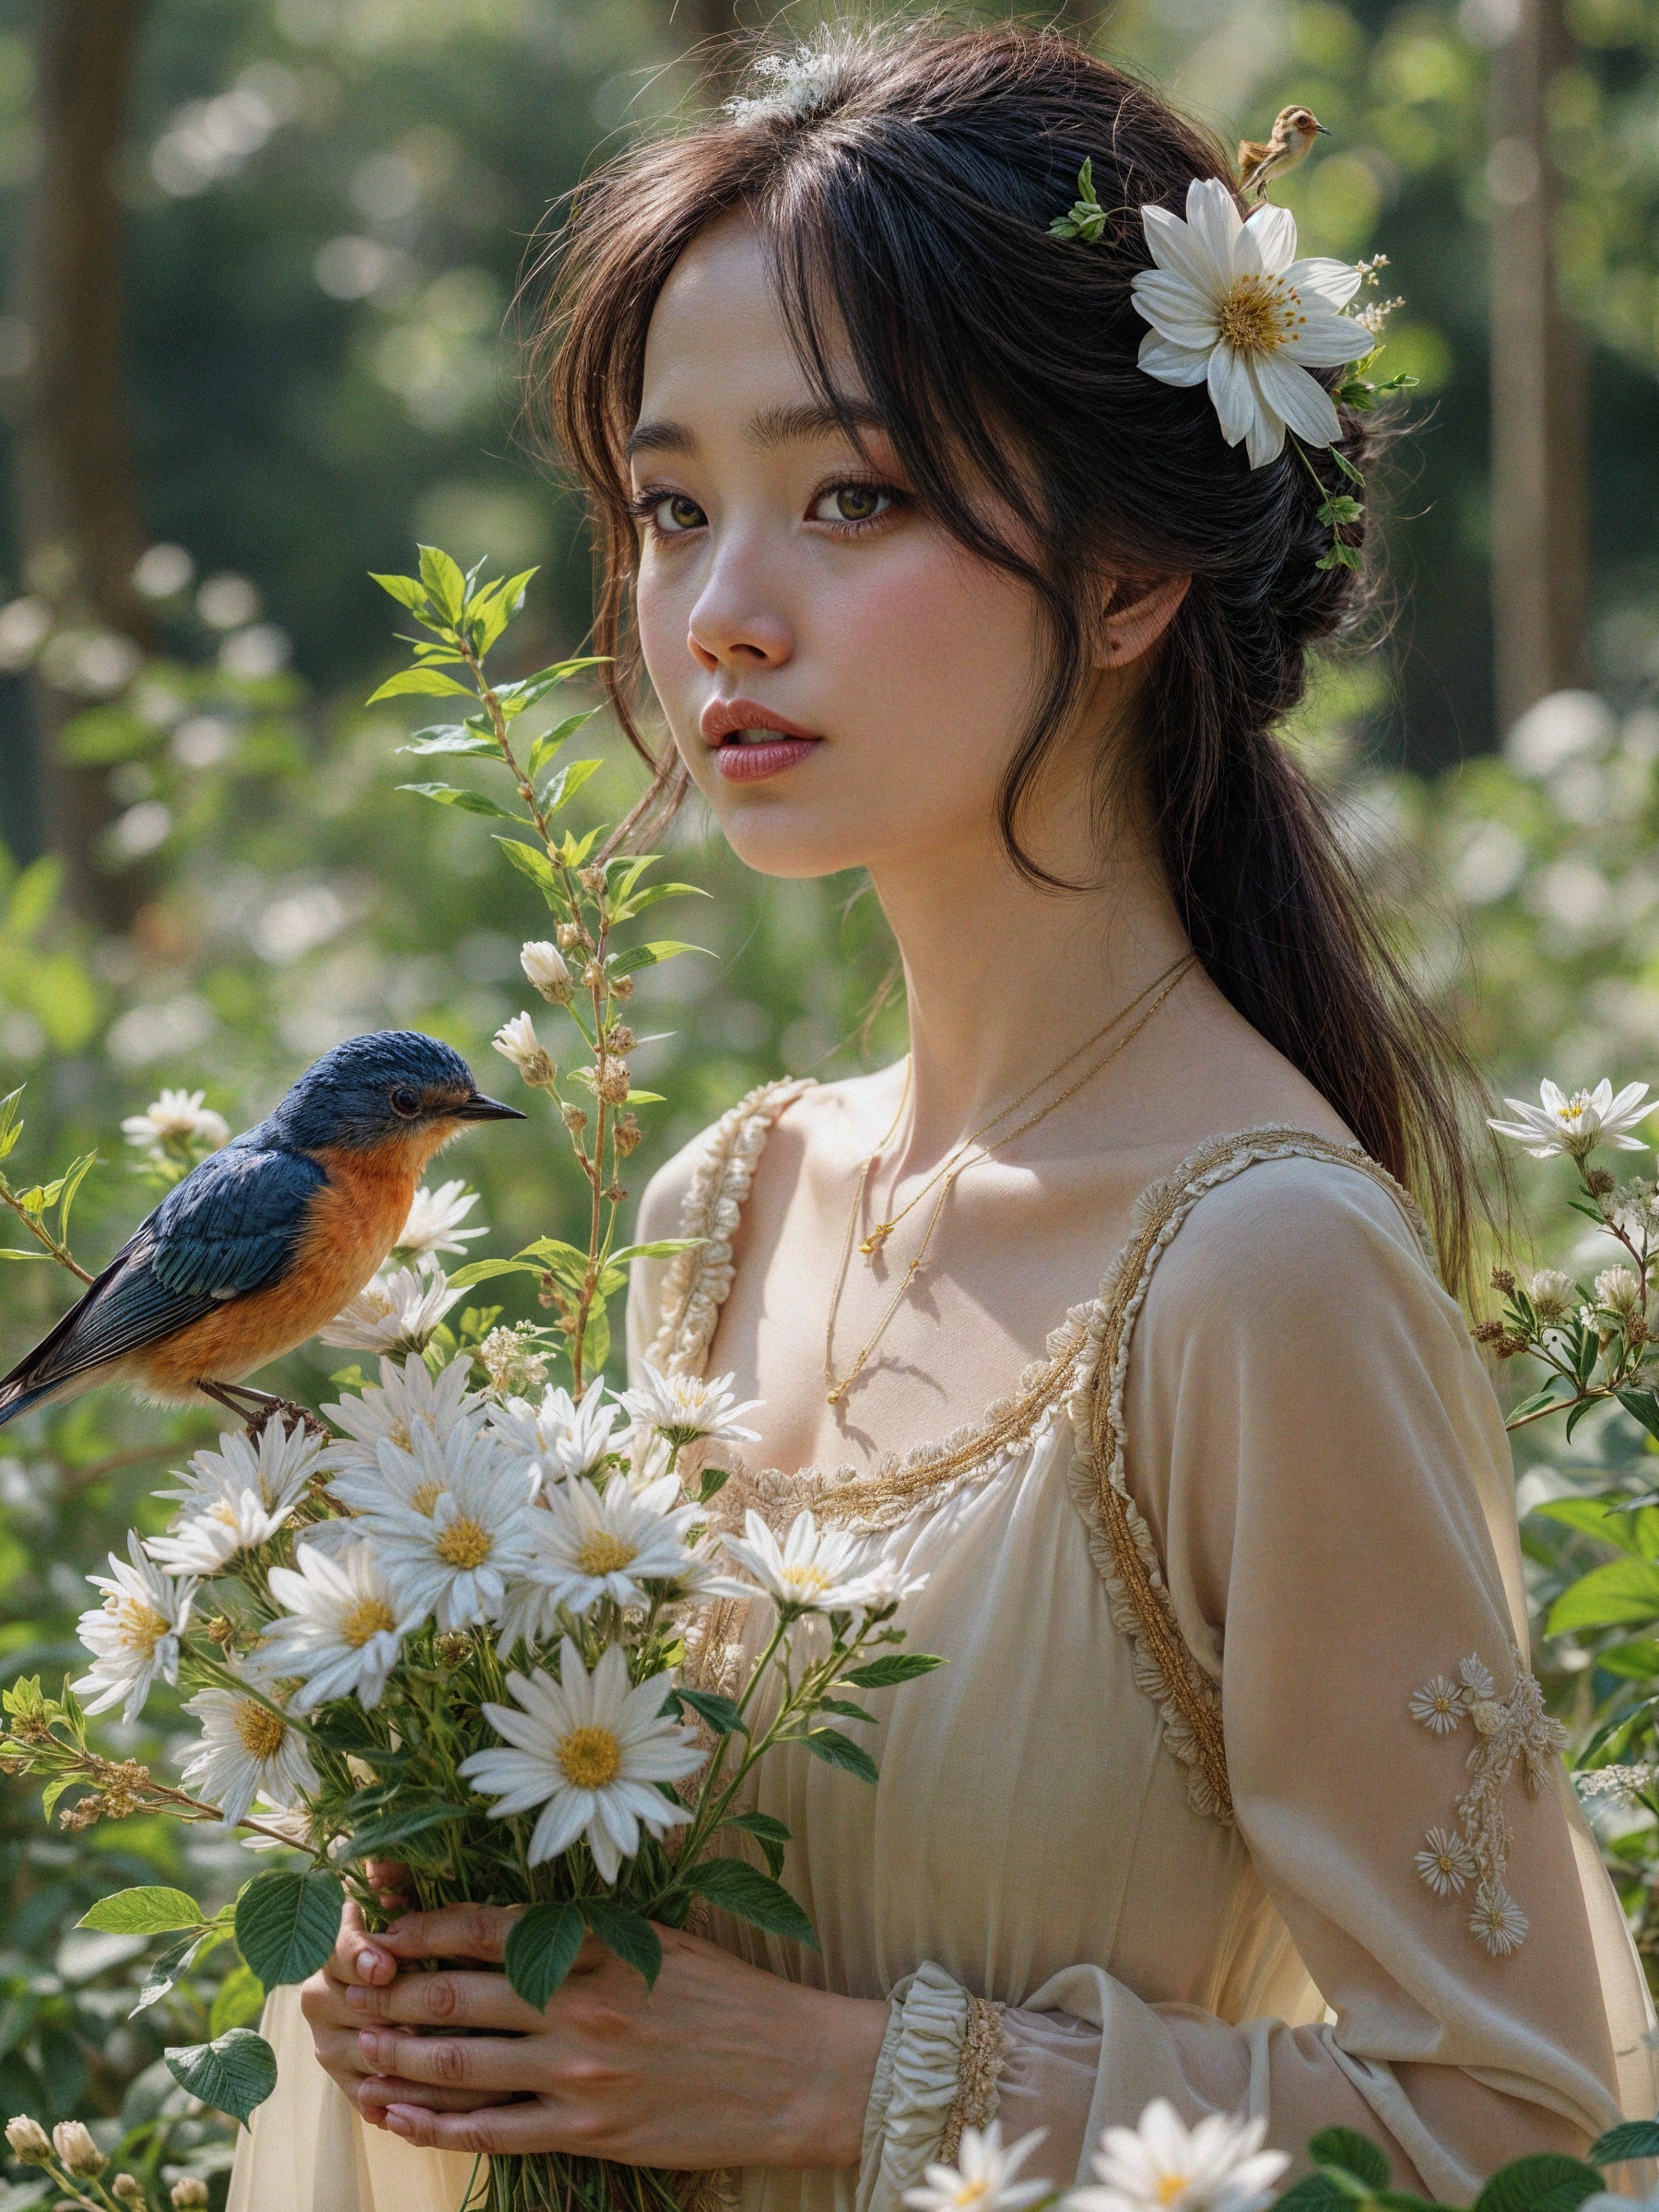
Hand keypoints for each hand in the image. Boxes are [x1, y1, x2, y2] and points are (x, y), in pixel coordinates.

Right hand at [299, 1866, 460, 2115]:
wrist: (395, 1985)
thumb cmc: (411, 1926)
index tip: (386, 1966)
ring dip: (410, 2068)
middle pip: (351, 2012)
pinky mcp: (348, 2084)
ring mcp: (330, 2046)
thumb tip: (384, 1865)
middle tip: (434, 2027)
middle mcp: (319, 1998)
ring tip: (456, 2070)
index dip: (358, 1956)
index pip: (334, 1951)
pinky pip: (374, 2102)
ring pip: (366, 2061)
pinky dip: (406, 2109)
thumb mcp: (404, 1895)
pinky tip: (439, 2113)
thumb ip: (395, 1877)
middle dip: (394, 2018)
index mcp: (329, 1948)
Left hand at [347, 1903, 889, 2168]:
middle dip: (391, 1992)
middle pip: (458, 1992)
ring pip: (462, 2061)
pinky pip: (492, 2129)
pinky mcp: (588, 2129)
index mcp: (599, 1942)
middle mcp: (581, 2002)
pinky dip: (437, 2121)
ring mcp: (581, 2072)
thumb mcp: (661, 1935)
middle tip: (345, 1988)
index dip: (421, 1927)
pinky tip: (400, 2112)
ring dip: (398, 2054)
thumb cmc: (730, 1995)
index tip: (380, 1928)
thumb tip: (517, 1914)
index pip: (487, 1926)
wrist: (795, 2069)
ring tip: (355, 2047)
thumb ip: (590, 1926)